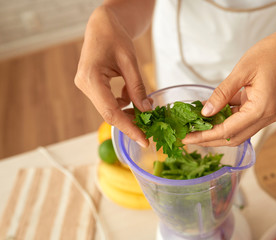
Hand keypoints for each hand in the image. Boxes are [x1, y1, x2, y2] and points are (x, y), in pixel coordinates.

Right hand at [75, 6, 151, 146]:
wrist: (102, 25)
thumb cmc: (115, 36)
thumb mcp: (130, 62)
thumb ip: (137, 87)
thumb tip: (146, 110)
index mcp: (91, 78)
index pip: (111, 112)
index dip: (128, 128)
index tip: (143, 140)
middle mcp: (84, 85)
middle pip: (108, 114)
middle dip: (129, 124)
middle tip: (148, 133)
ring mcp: (86, 86)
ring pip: (108, 109)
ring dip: (127, 113)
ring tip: (144, 111)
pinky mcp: (91, 86)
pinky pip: (108, 102)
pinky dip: (122, 104)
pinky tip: (132, 97)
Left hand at [183, 23, 275, 146]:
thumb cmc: (273, 51)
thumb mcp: (242, 71)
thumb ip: (222, 94)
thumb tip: (206, 112)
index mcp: (262, 109)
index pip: (228, 130)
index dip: (206, 136)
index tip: (188, 138)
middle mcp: (269, 116)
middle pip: (234, 137)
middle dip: (211, 138)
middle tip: (190, 136)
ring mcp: (271, 113)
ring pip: (241, 129)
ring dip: (221, 129)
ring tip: (199, 124)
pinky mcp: (270, 107)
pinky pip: (247, 118)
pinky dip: (231, 117)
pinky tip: (216, 111)